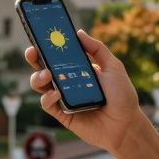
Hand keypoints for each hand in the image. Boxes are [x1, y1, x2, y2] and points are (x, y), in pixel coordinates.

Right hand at [24, 29, 144, 156]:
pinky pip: (47, 104)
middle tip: (32, 52)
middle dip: (34, 58)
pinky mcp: (62, 114)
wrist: (126, 125)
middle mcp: (67, 82)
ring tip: (47, 74)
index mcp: (78, 68)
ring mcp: (63, 98)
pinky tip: (57, 94)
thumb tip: (78, 33)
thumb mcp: (114, 67)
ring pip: (40, 85)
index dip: (47, 45)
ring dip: (38, 77)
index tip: (40, 36)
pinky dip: (48, 97)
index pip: (58, 54)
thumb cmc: (122, 96)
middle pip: (43, 67)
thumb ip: (97, 49)